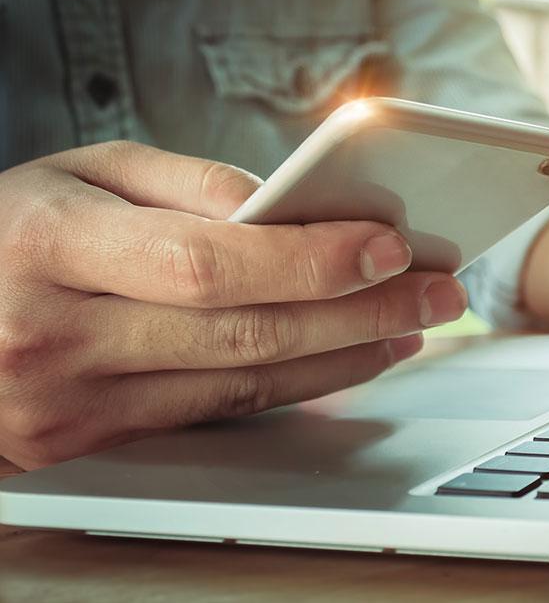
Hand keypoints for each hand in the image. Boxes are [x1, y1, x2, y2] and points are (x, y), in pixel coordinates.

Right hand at [0, 141, 466, 468]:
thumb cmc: (10, 230)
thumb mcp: (81, 172)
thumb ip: (186, 182)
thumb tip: (288, 210)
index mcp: (50, 248)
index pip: (206, 262)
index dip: (308, 259)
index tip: (390, 245)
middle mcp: (54, 335)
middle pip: (242, 332)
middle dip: (359, 312)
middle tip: (436, 291)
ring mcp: (69, 403)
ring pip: (241, 384)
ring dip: (343, 356)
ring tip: (410, 325)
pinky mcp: (89, 445)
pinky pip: (216, 413)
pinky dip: (293, 387)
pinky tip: (345, 362)